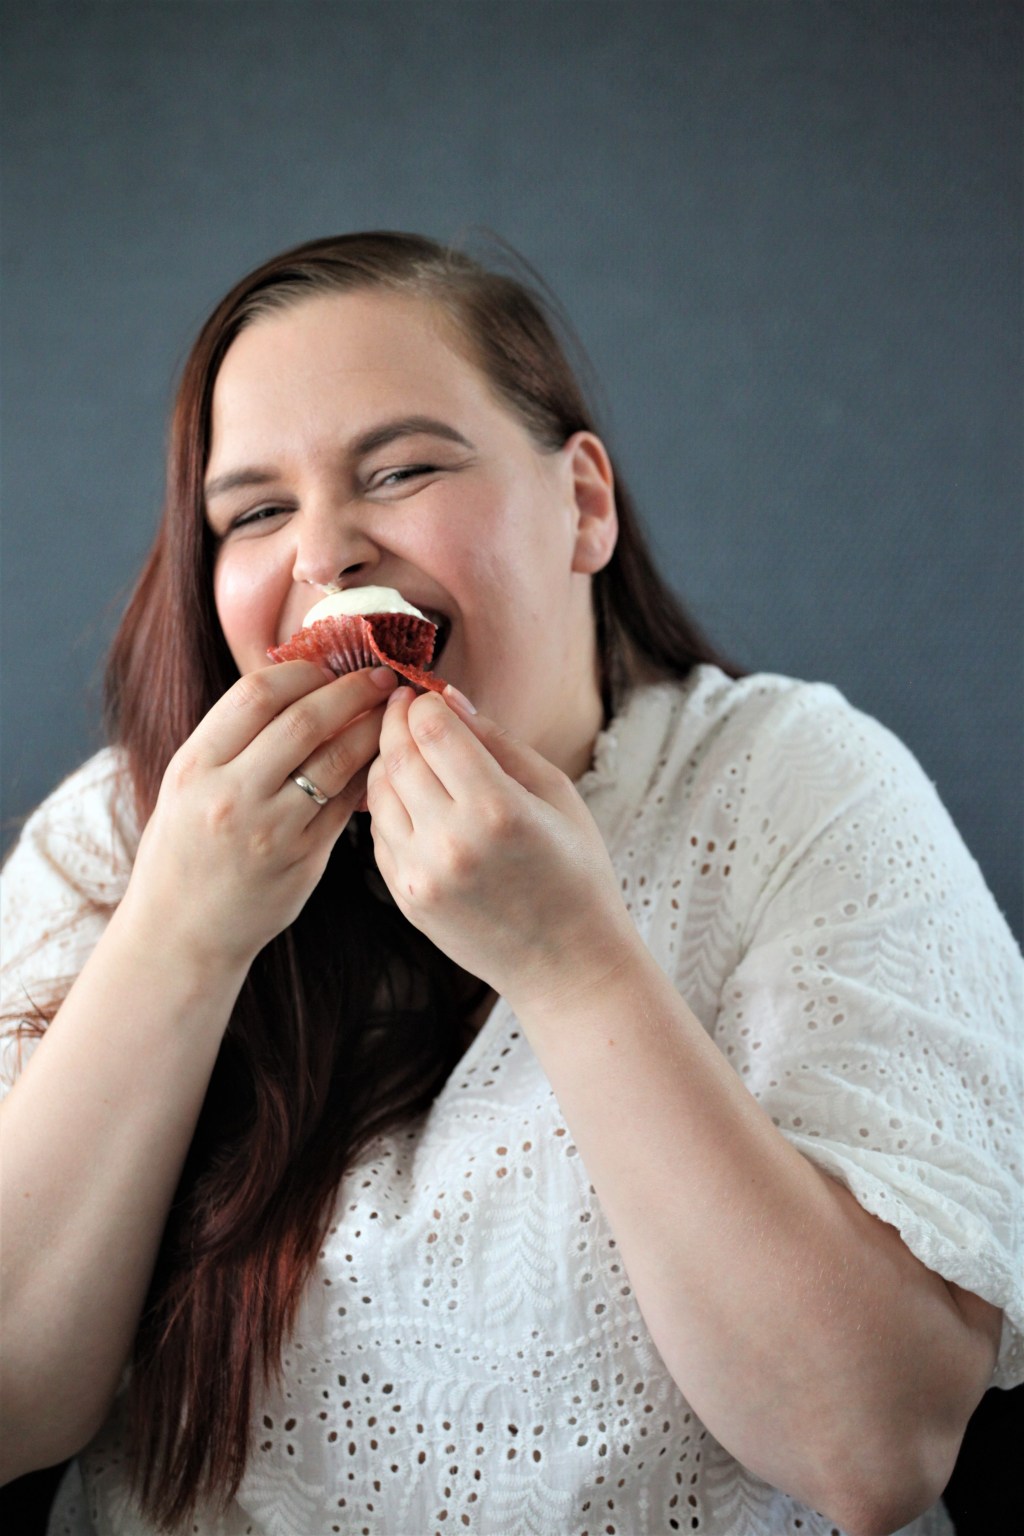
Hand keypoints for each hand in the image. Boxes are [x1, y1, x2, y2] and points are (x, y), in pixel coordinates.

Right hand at [121, 662, 397, 969]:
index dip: (302, 671)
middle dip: (350, 691)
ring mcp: (268, 830)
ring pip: (335, 761)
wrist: (181, 931)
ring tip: (390, 714)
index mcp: (194, 765)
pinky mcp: (301, 860)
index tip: (329, 666)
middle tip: (379, 677)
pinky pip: (346, 803)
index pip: (257, 693)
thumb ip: (234, 739)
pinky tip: (380, 759)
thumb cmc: (186, 848)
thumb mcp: (187, 784)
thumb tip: (297, 681)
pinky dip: (366, 774)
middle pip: (304, 720)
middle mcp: (229, 794)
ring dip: (371, 729)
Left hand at [366, 687, 639, 1013]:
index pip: (433, 730)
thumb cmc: (575, 871)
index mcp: (497, 809)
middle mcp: (451, 841)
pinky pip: (379, 832)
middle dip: (396, 721)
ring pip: (378, 792)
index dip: (423, 702)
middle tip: (402, 706)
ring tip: (406, 749)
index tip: (425, 694)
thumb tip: (449, 699)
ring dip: (386, 761)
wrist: (567, 964)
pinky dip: (386, 804)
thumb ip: (499, 743)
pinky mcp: (406, 897)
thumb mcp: (556, 794)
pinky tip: (409, 795)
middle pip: (398, 755)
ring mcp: (421, 874)